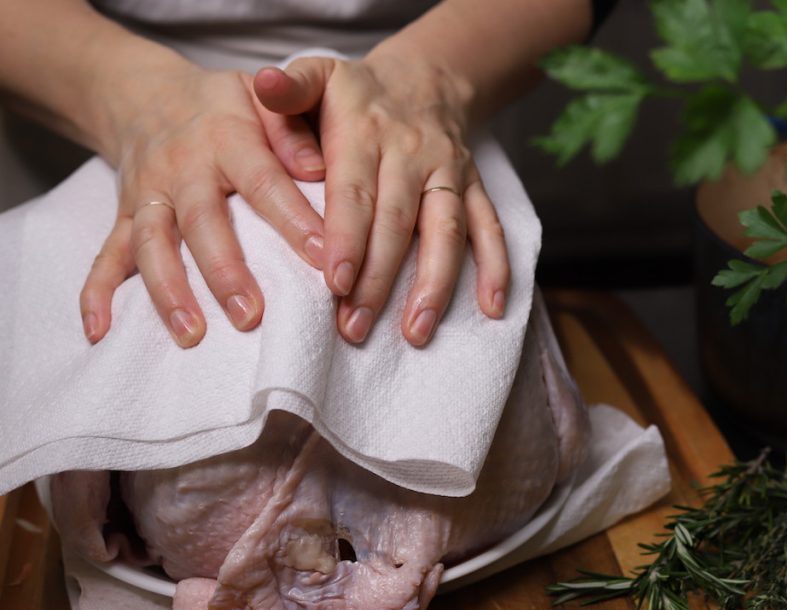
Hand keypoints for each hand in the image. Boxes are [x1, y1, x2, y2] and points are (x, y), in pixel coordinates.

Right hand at [80, 61, 327, 347]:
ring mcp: (148, 195)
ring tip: (191, 335)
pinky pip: (104, 256)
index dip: (292, 220)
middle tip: (251, 316)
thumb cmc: (226, 107)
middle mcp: (182, 168)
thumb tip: (320, 169)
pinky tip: (101, 331)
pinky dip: (97, 294)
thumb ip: (294, 130)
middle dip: (225, 272)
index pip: (263, 182)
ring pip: (152, 246)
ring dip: (168, 292)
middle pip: (201, 223)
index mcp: (227, 138)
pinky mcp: (122, 216)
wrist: (146, 94)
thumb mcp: (264, 98)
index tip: (322, 258)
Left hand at [253, 53, 509, 346]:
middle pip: (397, 222)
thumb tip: (267, 87)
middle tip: (355, 326)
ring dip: (433, 285)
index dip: (348, 238)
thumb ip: (288, 90)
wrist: (424, 80)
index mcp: (366, 130)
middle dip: (379, 279)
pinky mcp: (475, 189)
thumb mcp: (316, 75)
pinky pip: (490, 228)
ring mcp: (448, 173)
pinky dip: (496, 268)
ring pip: (446, 232)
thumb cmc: (354, 93)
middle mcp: (412, 153)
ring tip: (414, 333)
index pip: (355, 190)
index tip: (336, 284)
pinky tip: (492, 308)